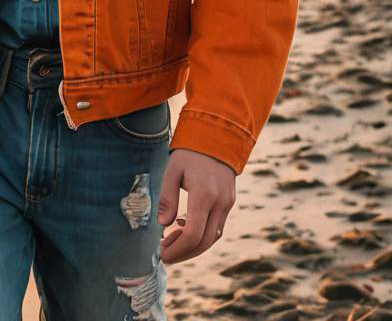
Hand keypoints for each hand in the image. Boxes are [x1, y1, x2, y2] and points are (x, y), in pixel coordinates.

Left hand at [157, 148, 235, 264]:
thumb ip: (168, 197)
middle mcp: (219, 202)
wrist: (217, 136)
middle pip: (204, 241)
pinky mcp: (229, 202)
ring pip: (213, 237)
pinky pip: (218, 227)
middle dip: (184, 252)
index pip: (193, 233)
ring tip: (173, 244)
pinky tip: (185, 228)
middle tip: (166, 255)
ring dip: (194, 246)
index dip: (177, 248)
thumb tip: (163, 224)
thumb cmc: (190, 153)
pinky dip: (203, 234)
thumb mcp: (173, 170)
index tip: (163, 253)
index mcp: (204, 194)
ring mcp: (227, 203)